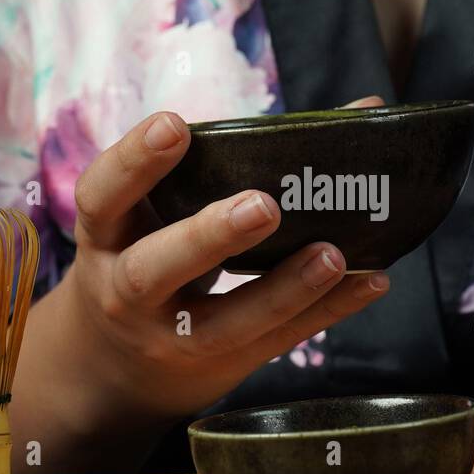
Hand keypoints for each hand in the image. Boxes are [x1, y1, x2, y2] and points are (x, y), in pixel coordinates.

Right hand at [12, 103, 390, 473]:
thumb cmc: (156, 253)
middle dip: (209, 236)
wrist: (121, 365)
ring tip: (332, 254)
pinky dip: (326, 311)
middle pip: (154, 268)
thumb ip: (227, 160)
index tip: (176, 125)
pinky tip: (371, 281)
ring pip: (223, 321)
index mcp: (107, 236)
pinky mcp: (222, 364)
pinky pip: (277, 339)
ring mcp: (171, 336)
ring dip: (283, 288)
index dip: (133, 161)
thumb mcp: (158, 211)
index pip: (102, 196)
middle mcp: (126, 291)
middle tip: (265, 205)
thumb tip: (363, 108)